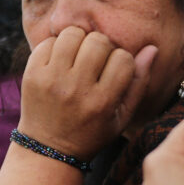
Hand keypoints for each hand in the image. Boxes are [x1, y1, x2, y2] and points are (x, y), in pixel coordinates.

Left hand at [17, 26, 157, 160]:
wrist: (48, 150)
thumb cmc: (92, 133)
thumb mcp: (122, 118)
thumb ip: (139, 84)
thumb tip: (151, 48)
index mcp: (102, 102)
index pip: (123, 58)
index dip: (123, 60)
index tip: (115, 71)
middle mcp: (76, 89)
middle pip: (98, 41)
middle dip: (102, 47)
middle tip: (97, 61)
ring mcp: (51, 80)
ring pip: (73, 34)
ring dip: (80, 41)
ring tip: (79, 57)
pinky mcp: (32, 74)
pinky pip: (49, 41)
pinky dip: (57, 46)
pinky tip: (61, 61)